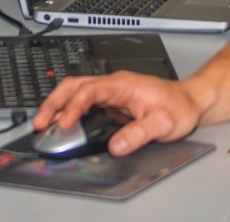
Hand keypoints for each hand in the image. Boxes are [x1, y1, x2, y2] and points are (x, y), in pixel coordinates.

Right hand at [32, 71, 206, 156]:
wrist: (190, 99)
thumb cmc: (179, 106)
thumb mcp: (164, 123)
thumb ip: (139, 134)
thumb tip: (115, 146)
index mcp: (123, 84)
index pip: (90, 91)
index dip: (73, 107)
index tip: (64, 124)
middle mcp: (113, 84)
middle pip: (74, 85)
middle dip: (53, 102)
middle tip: (39, 122)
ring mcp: (111, 90)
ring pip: (75, 89)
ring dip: (57, 104)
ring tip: (43, 122)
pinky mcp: (110, 99)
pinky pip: (82, 99)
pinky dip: (67, 108)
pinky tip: (61, 121)